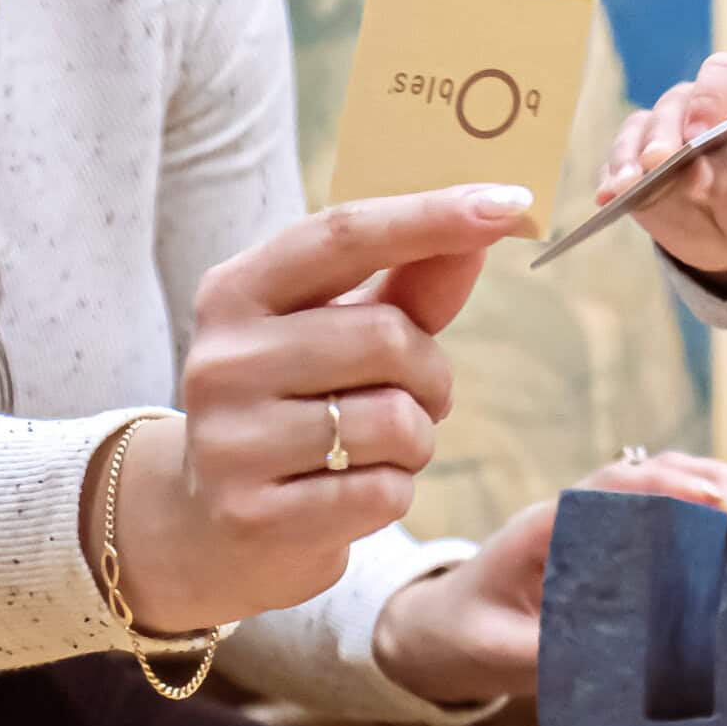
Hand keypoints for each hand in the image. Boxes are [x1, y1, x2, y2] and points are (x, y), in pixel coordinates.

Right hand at [88, 185, 536, 632]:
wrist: (215, 522)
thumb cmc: (300, 408)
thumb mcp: (340, 336)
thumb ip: (409, 288)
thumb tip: (481, 229)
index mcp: (236, 293)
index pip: (342, 235)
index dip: (431, 216)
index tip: (511, 202)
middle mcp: (222, 358)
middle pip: (387, 337)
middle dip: (431, 373)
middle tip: (416, 397)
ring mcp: (230, 440)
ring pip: (395, 421)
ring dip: (418, 439)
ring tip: (378, 449)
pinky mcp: (254, 514)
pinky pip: (383, 493)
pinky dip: (394, 492)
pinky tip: (353, 493)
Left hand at [371, 449, 726, 706]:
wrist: (434, 629)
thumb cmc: (463, 637)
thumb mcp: (495, 654)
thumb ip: (545, 656)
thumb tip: (613, 666)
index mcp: (545, 529)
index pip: (617, 490)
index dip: (674, 491)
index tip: (723, 507)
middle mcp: (572, 511)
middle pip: (648, 471)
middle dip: (708, 480)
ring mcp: (590, 519)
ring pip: (659, 480)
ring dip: (712, 485)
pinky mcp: (605, 537)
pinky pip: (658, 506)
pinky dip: (702, 505)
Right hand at [599, 52, 726, 294]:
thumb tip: (692, 176)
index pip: (724, 75)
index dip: (710, 98)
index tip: (701, 133)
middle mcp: (696, 106)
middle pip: (673, 107)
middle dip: (663, 136)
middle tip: (658, 162)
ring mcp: (663, 135)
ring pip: (638, 133)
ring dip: (629, 158)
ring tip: (626, 186)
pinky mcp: (639, 168)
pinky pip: (618, 167)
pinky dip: (612, 181)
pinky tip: (608, 198)